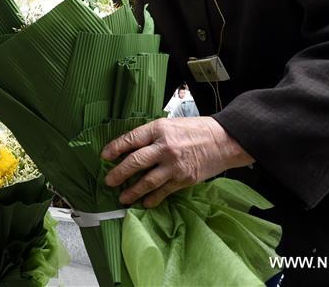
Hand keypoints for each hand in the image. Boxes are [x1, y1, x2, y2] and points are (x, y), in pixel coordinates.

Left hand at [101, 116, 253, 207]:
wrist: (224, 141)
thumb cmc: (196, 130)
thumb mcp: (171, 125)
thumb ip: (152, 135)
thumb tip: (131, 147)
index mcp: (159, 129)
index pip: (131, 139)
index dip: (115, 148)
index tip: (104, 156)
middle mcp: (164, 147)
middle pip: (135, 161)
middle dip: (118, 173)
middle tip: (108, 181)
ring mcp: (174, 165)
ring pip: (147, 181)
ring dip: (132, 191)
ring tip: (122, 197)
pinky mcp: (183, 179)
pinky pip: (163, 191)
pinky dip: (152, 199)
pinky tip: (144, 203)